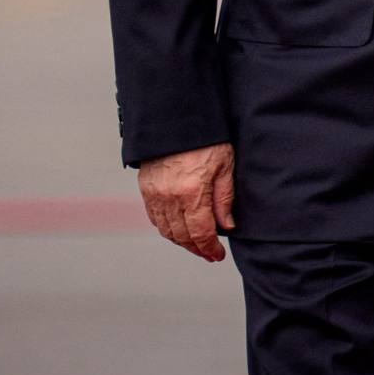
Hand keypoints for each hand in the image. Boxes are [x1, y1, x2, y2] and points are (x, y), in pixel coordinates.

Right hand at [137, 142, 235, 261]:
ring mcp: (155, 194)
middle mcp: (170, 198)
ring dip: (181, 242)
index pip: (200, 233)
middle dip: (196, 249)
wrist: (176, 119)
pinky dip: (167, 228)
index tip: (217, 255)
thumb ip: (224, 198)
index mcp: (192, 193)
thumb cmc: (206, 139)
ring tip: (196, 244)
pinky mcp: (146, 189)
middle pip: (182, 237)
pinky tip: (178, 229)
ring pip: (166, 230)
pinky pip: (155, 218)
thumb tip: (227, 226)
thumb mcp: (225, 165)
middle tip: (209, 254)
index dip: (209, 248)